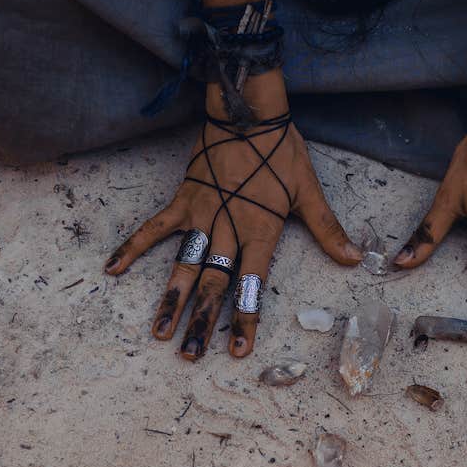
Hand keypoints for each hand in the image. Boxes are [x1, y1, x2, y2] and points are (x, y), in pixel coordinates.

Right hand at [104, 73, 360, 359]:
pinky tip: (112, 269)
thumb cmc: (281, 151)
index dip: (245, 317)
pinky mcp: (182, 200)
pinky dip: (132, 247)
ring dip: (171, 299)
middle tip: (191, 355)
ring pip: (183, 264)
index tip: (237, 349)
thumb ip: (327, 230)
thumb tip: (353, 260)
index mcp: (260, 231)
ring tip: (160, 332)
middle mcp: (228, 229)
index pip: (252, 284)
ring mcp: (201, 216)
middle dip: (202, 322)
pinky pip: (154, 228)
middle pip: (212, 283)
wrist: (248, 110)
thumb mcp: (309, 191)